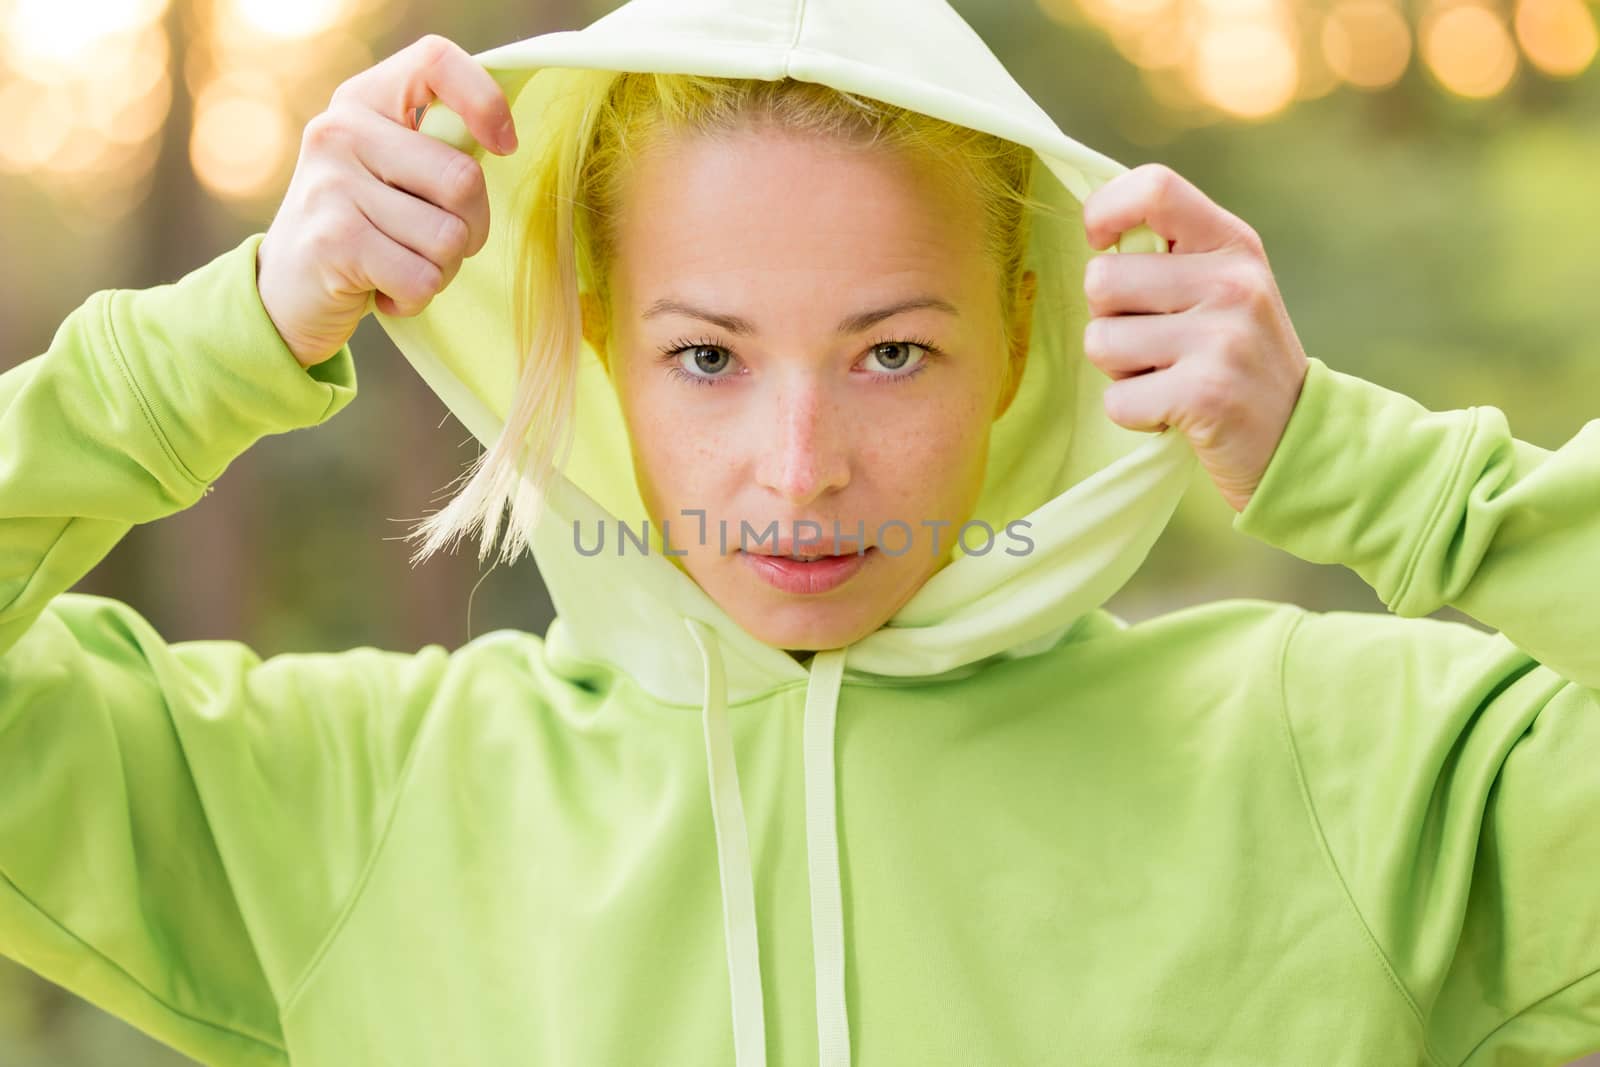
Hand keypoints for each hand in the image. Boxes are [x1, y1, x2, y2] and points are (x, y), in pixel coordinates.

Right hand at [256, 34, 518, 367]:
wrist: (287, 290)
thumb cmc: (366, 225)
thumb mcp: (391, 167)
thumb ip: (438, 145)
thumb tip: (503, 140)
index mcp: (364, 99)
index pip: (435, 62)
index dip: (485, 102)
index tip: (503, 146)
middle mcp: (341, 131)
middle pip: (463, 179)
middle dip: (473, 228)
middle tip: (437, 243)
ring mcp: (332, 185)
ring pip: (449, 239)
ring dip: (443, 269)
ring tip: (405, 264)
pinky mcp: (334, 242)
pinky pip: (423, 279)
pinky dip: (416, 298)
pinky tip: (386, 288)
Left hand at [1081, 163, 1309, 512]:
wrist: (1298, 438)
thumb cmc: (1235, 358)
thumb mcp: (1222, 288)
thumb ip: (1168, 256)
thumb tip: (1092, 237)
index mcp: (1232, 243)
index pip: (1154, 188)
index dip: (1105, 210)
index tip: (1100, 244)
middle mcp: (1233, 282)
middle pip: (1101, 280)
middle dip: (1109, 319)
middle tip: (1154, 345)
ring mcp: (1223, 338)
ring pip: (1100, 341)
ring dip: (1119, 371)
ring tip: (1167, 376)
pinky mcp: (1206, 395)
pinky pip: (1116, 400)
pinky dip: (1133, 413)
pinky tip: (1174, 411)